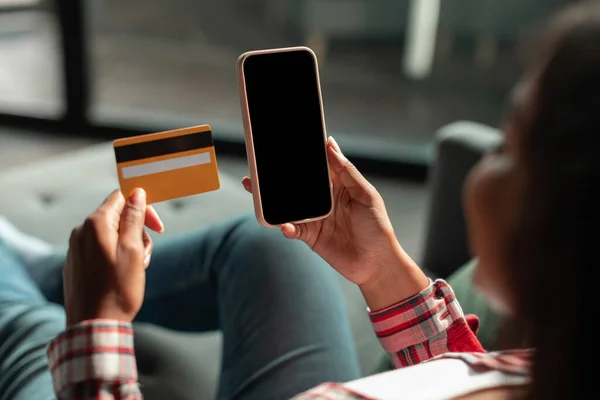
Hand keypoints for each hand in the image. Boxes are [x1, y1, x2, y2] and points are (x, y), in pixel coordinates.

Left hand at [63, 188, 163, 325]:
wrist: (94, 325)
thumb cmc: (118, 289)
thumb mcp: (133, 250)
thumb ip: (134, 218)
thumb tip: (136, 193)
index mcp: (96, 223)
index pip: (121, 197)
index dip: (143, 208)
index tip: (157, 228)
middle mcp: (81, 231)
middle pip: (116, 216)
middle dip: (137, 231)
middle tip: (146, 255)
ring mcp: (75, 247)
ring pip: (110, 233)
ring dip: (128, 246)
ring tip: (136, 268)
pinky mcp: (75, 262)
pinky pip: (99, 248)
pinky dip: (115, 255)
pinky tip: (122, 275)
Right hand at [242, 137, 428, 309]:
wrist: (377, 264)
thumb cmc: (377, 227)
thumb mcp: (366, 195)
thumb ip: (347, 171)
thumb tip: (330, 144)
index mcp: (337, 185)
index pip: (316, 165)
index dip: (303, 155)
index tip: (285, 142)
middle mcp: (323, 199)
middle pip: (296, 184)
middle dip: (278, 175)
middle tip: (259, 163)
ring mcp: (314, 217)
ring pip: (288, 204)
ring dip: (272, 198)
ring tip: (254, 187)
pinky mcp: (310, 236)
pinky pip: (292, 228)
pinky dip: (286, 226)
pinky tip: (283, 225)